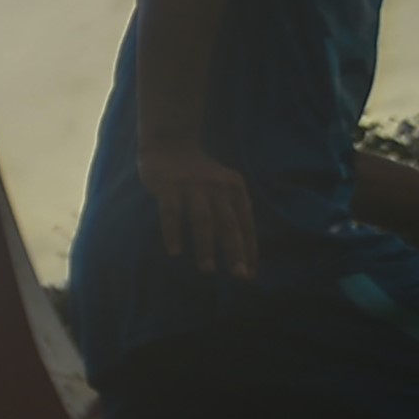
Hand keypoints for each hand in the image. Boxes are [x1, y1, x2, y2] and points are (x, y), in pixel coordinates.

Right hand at [141, 136, 258, 279]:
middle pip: (228, 224)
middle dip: (235, 251)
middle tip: (239, 275)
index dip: (249, 249)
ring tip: (208, 269)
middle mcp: (217, 187)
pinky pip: (171, 213)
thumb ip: (229, 211)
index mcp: (235, 188)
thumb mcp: (222, 186)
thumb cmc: (198, 173)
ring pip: (202, 220)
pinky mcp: (168, 186)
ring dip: (206, 246)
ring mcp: (192, 186)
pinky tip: (174, 252)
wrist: (169, 143)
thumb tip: (241, 251)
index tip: (251, 273)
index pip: (246, 223)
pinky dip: (173, 233)